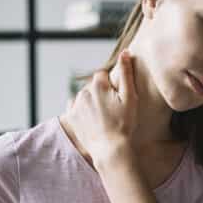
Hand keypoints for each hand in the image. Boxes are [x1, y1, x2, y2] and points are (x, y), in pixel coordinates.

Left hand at [65, 49, 138, 163]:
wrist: (111, 150)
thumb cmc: (124, 124)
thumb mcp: (130, 97)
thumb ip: (126, 73)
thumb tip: (125, 52)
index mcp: (98, 85)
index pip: (102, 75)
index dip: (111, 85)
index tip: (116, 98)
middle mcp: (84, 92)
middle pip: (93, 86)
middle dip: (100, 93)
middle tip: (111, 109)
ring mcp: (75, 105)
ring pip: (84, 96)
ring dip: (91, 101)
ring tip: (102, 116)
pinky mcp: (71, 117)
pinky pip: (74, 106)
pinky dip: (81, 109)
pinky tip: (91, 118)